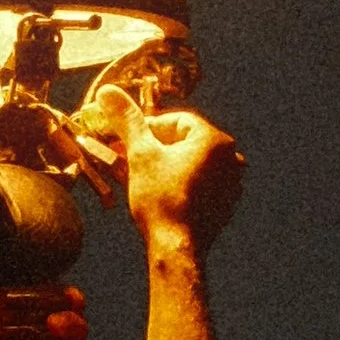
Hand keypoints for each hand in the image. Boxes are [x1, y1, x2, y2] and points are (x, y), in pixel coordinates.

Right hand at [96, 94, 245, 249]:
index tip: (127, 141)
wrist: (176, 247)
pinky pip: (201, 184)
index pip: (176, 121)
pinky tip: (163, 196)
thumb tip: (108, 92)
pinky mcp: (226, 204)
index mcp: (214, 140)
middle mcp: (231, 158)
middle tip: (132, 159)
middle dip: (156, 148)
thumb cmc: (161, 199)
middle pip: (185, 142)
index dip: (148, 129)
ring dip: (168, 166)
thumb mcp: (140, 154)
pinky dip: (182, 184)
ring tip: (144, 178)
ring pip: (192, 163)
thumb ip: (127, 121)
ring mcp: (231, 183)